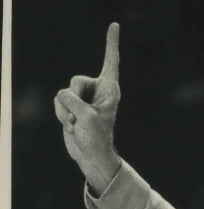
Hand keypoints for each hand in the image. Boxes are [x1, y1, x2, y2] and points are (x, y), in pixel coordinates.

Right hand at [54, 22, 121, 193]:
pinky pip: (58, 102)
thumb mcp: (87, 118)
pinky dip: (61, 115)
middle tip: (79, 116)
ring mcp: (84, 98)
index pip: (111, 61)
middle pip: (76, 81)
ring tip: (77, 124)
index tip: (115, 25)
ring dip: (66, 111)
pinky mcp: (72, 106)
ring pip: (64, 93)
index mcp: (110, 89)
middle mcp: (97, 90)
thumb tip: (63, 96)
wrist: (91, 156)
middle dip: (73, 99)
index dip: (111, 43)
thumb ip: (73, 101)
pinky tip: (71, 125)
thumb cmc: (96, 138)